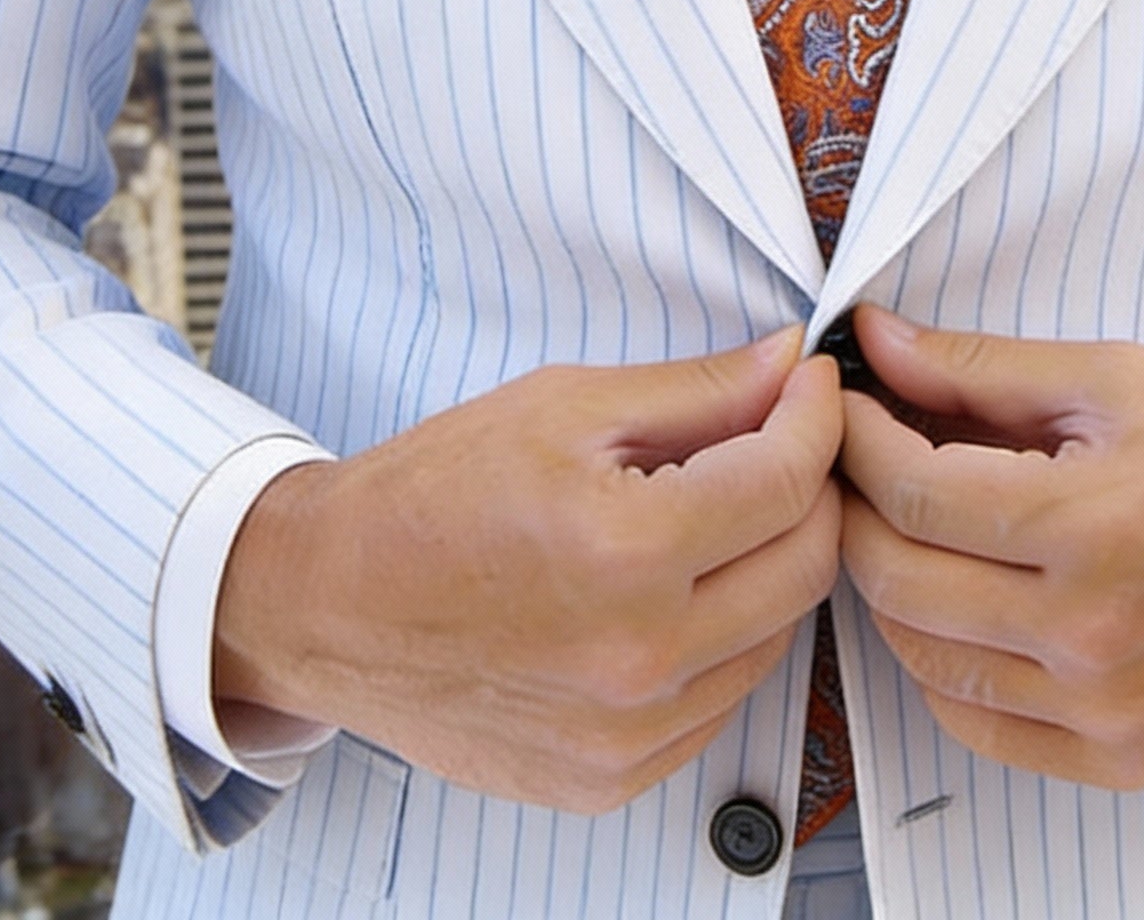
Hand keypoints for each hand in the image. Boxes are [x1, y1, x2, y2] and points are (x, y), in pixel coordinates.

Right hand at [214, 329, 842, 812]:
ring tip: (719, 512)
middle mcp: (638, 656)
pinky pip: (723, 699)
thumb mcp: (564, 406)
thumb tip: (788, 365)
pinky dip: (726, 636)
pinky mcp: (613, 778)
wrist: (327, 603)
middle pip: (807, 564)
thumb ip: (697, 390)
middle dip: (812, 486)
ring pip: (779, 635)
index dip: (816, 416)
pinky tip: (678, 588)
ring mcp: (628, 733)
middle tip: (781, 439)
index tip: (810, 385)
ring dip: (772, 563)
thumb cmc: (431, 496)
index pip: (787, 480)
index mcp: (624, 551)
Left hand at [836, 309, 1143, 790]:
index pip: (913, 492)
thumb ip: (983, 368)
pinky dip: (943, 663)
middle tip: (860, 459)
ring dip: (891, 584)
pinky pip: (978, 724)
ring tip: (907, 524)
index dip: (856, 440)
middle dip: (857, 507)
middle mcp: (1093, 633)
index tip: (846, 405)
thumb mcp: (1119, 379)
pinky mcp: (1120, 756)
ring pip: (924, 657)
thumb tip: (876, 341)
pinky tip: (956, 603)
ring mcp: (1104, 708)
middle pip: (899, 579)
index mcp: (1094, 525)